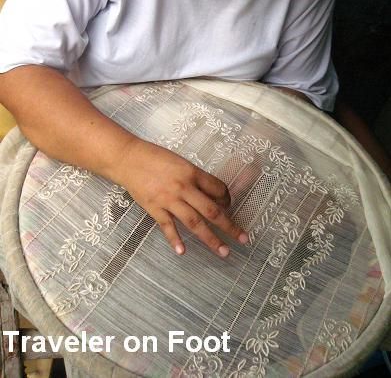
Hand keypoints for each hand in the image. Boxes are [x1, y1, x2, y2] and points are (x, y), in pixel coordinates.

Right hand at [117, 138, 248, 256]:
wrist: (128, 158)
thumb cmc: (155, 157)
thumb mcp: (181, 162)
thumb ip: (196, 178)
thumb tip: (212, 195)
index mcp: (192, 172)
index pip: (218, 189)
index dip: (227, 199)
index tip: (229, 205)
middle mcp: (184, 187)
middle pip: (212, 210)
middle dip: (229, 226)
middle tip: (243, 239)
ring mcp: (169, 200)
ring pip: (194, 222)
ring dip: (210, 239)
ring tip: (224, 252)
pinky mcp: (154, 208)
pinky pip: (167, 226)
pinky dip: (175, 240)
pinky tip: (182, 252)